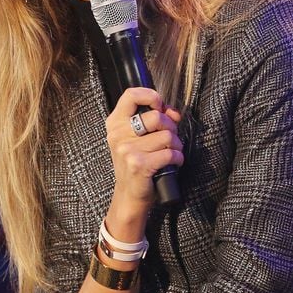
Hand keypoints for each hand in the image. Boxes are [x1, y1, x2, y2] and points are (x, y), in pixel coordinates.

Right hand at [105, 87, 183, 236]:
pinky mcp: (139, 165)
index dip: (151, 96)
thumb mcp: (137, 139)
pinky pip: (170, 153)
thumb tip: (173, 112)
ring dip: (176, 145)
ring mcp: (127, 150)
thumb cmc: (136, 164)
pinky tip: (173, 163)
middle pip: (156, 116)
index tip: (160, 106)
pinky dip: (178, 158)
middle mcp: (118, 135)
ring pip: (167, 136)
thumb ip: (153, 120)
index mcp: (115, 124)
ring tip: (171, 153)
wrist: (128, 196)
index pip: (131, 95)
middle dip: (171, 127)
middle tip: (169, 138)